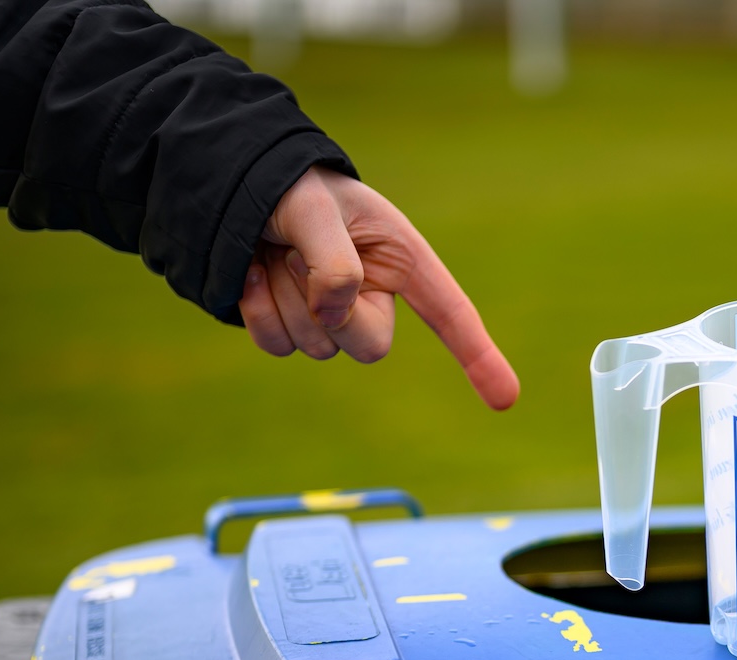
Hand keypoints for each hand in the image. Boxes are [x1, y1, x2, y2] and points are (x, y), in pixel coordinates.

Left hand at [241, 166, 518, 409]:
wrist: (230, 183)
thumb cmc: (287, 184)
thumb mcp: (315, 209)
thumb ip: (334, 263)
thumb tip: (334, 314)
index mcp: (400, 259)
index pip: (448, 312)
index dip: (478, 355)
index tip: (506, 399)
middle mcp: (373, 293)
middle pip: (369, 346)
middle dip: (331, 311)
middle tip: (297, 258)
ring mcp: (330, 315)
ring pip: (316, 345)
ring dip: (286, 297)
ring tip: (274, 250)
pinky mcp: (290, 326)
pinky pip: (278, 344)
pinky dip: (259, 309)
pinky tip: (251, 272)